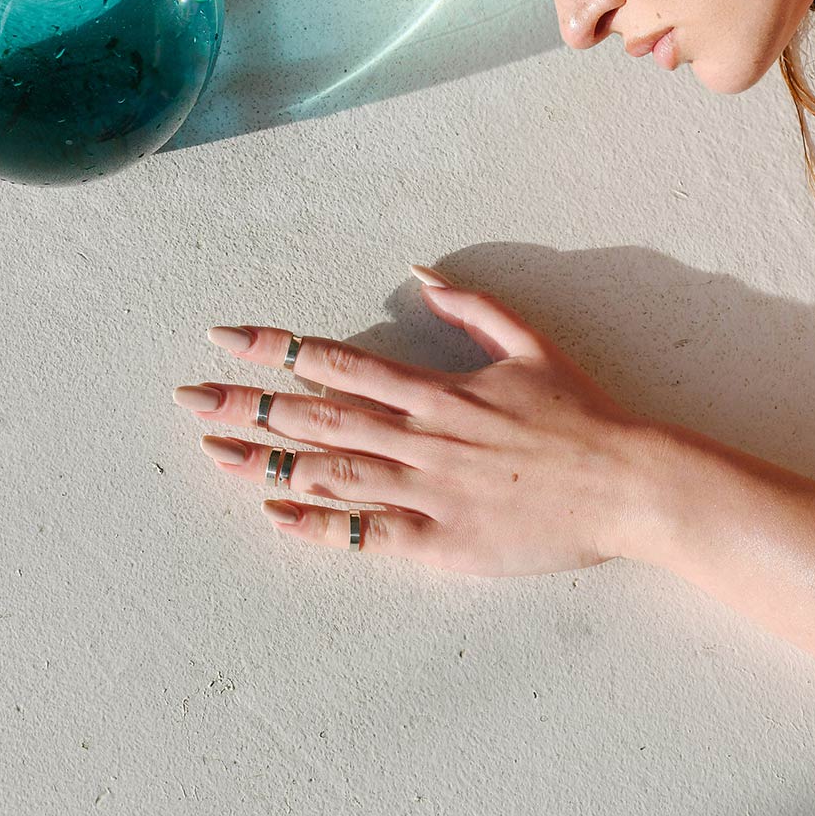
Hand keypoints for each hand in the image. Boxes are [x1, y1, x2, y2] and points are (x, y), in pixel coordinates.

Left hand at [174, 270, 664, 576]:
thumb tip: (417, 275)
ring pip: (330, 474)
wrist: (626, 483)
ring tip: (213, 455)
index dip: (276, 349)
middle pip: (315, 418)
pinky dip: (317, 526)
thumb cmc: (581, 413)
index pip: (338, 362)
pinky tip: (276, 518)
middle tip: (188, 398)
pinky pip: (364, 535)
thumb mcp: (530, 344)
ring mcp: (427, 492)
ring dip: (266, 464)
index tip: (226, 338)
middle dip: (246, 405)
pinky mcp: (441, 541)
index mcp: (437, 390)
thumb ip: (471, 307)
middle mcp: (421, 437)